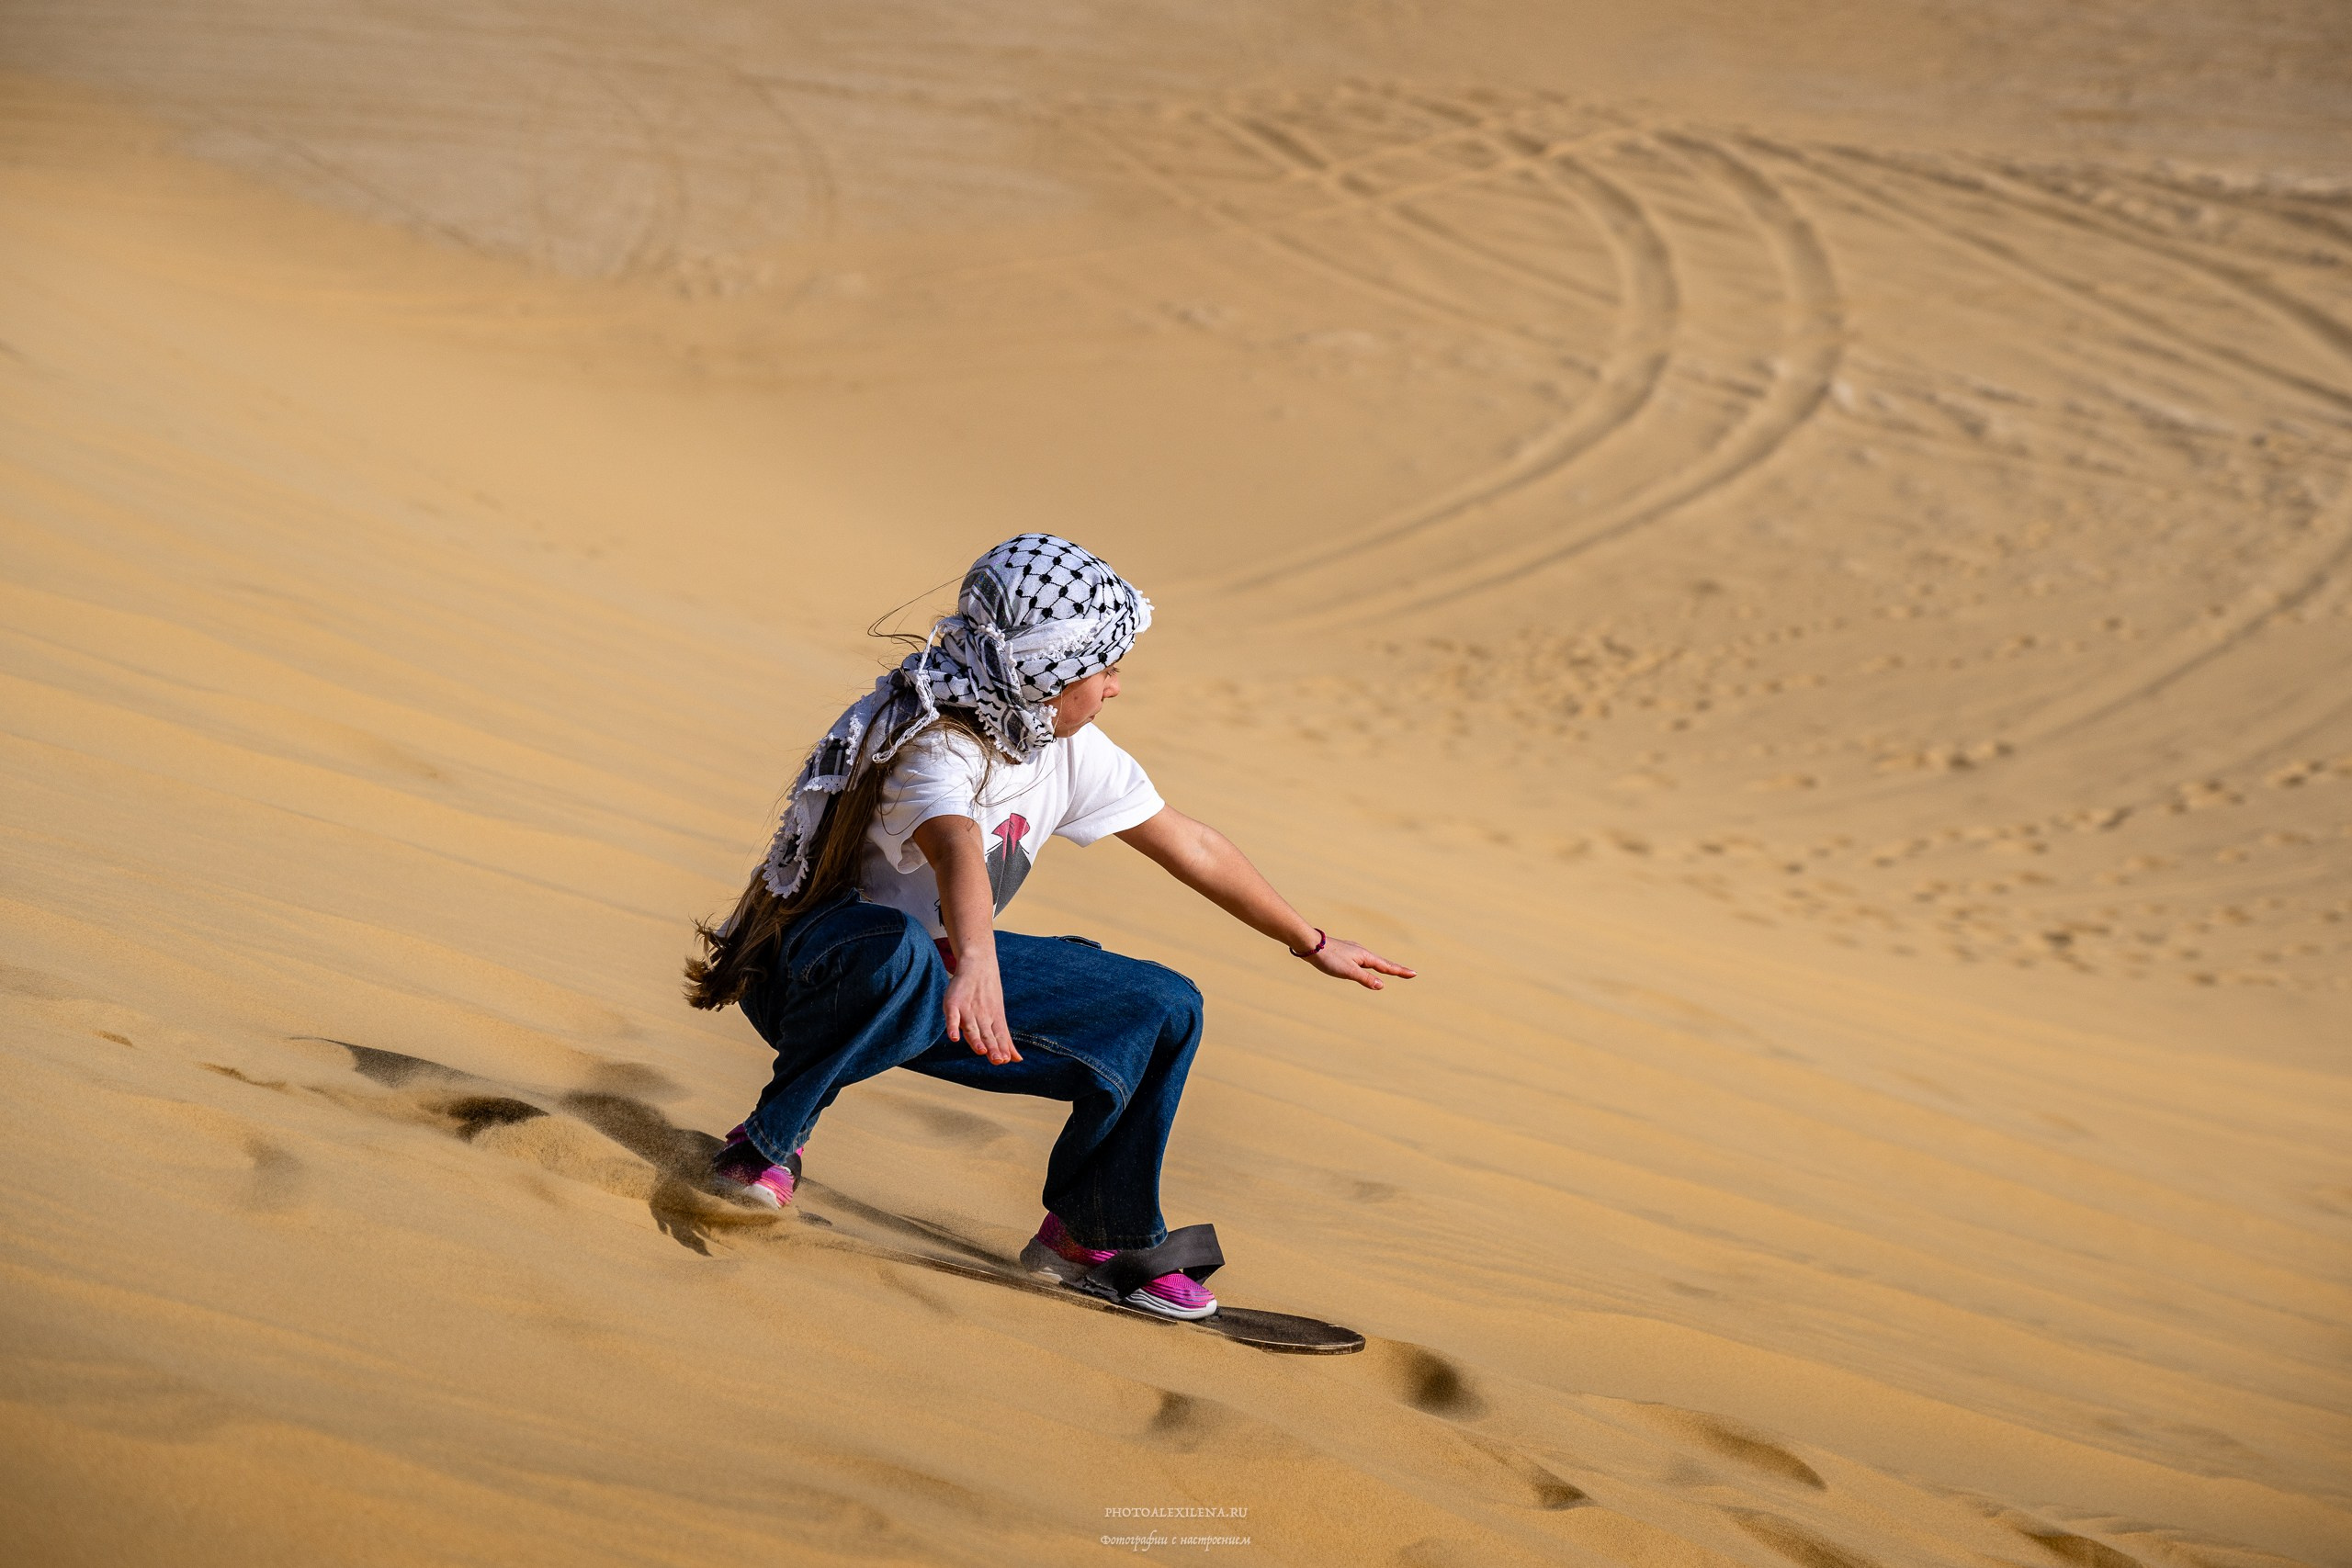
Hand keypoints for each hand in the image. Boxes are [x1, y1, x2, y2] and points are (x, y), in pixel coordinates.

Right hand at [943, 955, 1020, 1063]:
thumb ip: (1005, 1040)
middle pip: (987, 1034)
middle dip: (992, 1047)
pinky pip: (952, 1017)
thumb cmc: (988, 996)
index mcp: (994, 1020)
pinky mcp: (953, 1004)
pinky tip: (954, 1037)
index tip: (1004, 1060)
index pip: (998, 1036)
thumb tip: (1017, 1060)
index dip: (1001, 1048)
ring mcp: (967, 1010)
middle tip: (997, 1059)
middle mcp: (982, 1016)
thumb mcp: (999, 1018)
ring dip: (976, 1039)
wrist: (978, 965)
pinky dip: (952, 1026)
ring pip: (972, 1027)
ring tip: (980, 1051)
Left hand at [1301, 935, 1416, 990]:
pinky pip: (1362, 961)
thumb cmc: (1329, 958)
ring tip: (1391, 970)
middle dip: (1396, 969)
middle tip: (1409, 973)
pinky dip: (1370, 965)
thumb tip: (1382, 985)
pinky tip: (1363, 964)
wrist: (1310, 944)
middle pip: (1382, 963)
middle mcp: (1361, 952)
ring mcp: (1353, 952)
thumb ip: (1365, 979)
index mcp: (1365, 957)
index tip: (1414, 974)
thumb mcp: (1348, 972)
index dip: (1400, 971)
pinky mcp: (1344, 953)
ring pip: (1372, 961)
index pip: (1387, 966)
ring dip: (1383, 966)